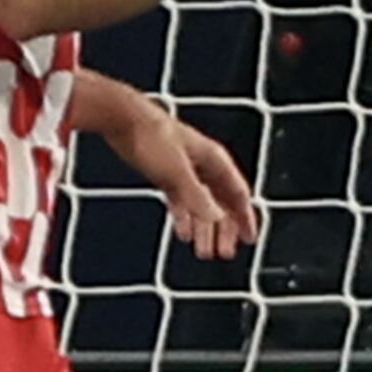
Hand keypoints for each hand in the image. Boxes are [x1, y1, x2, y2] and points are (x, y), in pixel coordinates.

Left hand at [103, 95, 262, 258]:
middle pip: (221, 202)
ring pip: (202, 204)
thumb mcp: (176, 171)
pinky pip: (182, 200)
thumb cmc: (151, 136)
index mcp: (214, 159)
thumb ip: (196, 196)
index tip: (249, 238)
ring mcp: (185, 169)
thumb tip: (217, 218)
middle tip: (224, 253)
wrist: (123, 118)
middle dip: (224, 229)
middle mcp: (203, 164)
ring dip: (204, 228)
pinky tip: (183, 232)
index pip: (238, 193)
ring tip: (203, 251)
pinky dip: (184, 217)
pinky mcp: (166, 173)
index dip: (245, 217)